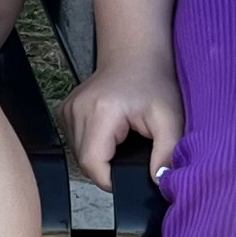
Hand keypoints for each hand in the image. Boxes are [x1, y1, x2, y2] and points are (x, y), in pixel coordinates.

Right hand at [63, 50, 183, 192]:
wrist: (135, 54)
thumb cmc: (153, 81)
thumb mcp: (170, 118)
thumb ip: (167, 153)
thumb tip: (161, 182)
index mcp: (100, 112)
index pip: (93, 164)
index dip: (114, 179)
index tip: (134, 173)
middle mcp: (77, 110)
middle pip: (85, 162)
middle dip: (111, 167)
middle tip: (134, 152)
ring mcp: (67, 110)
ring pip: (79, 155)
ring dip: (102, 157)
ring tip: (123, 140)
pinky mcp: (65, 112)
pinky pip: (76, 143)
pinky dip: (94, 145)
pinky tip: (111, 133)